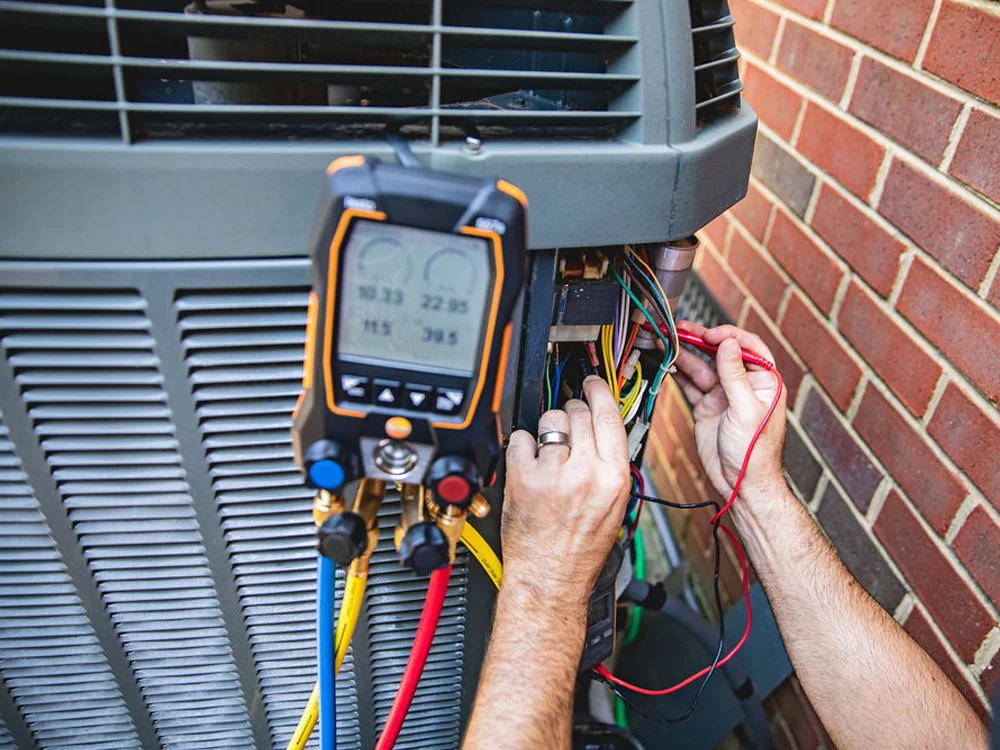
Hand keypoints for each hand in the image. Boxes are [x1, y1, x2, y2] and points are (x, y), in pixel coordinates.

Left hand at [501, 376, 630, 606]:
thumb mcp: (614, 506)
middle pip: (578, 413)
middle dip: (571, 413)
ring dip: (546, 430)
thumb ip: (608, 464)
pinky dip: (521, 445)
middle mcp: (585, 473)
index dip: (599, 392)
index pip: (609, 416)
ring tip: (547, 451)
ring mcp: (552, 474)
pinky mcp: (523, 478)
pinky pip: (520, 438)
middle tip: (567, 429)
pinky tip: (527, 461)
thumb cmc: (581, 550)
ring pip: (549, 421)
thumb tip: (600, 428)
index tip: (592, 384)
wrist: (551, 578)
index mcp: (613, 477)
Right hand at [672, 322, 786, 500]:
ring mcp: (723, 395)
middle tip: (681, 329)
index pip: (747, 346)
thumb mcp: (747, 410)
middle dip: (700, 340)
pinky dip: (679, 374)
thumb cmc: (755, 452)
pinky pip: (691, 384)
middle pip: (720, 353)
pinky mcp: (706, 406)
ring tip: (669, 343)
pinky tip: (668, 364)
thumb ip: (735, 375)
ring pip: (702, 367)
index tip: (710, 334)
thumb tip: (729, 344)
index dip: (729, 335)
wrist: (740, 483)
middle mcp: (743, 384)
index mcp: (763, 381)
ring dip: (686, 354)